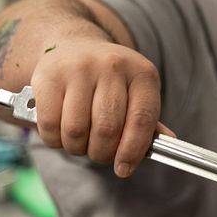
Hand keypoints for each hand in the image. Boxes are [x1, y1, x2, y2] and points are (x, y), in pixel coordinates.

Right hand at [29, 40, 173, 176]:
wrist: (75, 46)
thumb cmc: (111, 80)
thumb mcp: (137, 92)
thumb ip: (148, 120)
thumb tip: (167, 144)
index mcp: (142, 73)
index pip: (142, 119)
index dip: (133, 150)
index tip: (124, 169)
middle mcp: (112, 66)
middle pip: (107, 129)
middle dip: (102, 153)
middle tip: (99, 153)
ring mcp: (79, 68)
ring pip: (76, 131)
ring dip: (77, 148)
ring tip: (80, 141)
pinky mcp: (48, 76)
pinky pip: (50, 125)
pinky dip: (54, 140)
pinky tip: (61, 133)